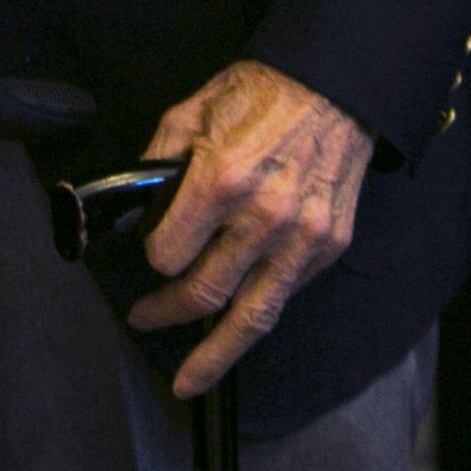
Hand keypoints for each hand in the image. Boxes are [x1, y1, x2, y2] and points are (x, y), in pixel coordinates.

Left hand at [126, 60, 373, 397]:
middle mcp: (262, 218)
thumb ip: (159, 162)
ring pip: (253, 318)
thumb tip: (136, 204)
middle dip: (167, 313)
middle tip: (145, 318)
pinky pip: (284, 293)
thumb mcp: (190, 112)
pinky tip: (236, 322)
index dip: (149, 259)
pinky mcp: (327, 247)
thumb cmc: (256, 94)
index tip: (145, 255)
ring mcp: (300, 238)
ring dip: (216, 356)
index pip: (169, 253)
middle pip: (205, 294)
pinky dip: (258, 312)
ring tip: (190, 380)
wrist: (334, 89)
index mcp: (221, 179)